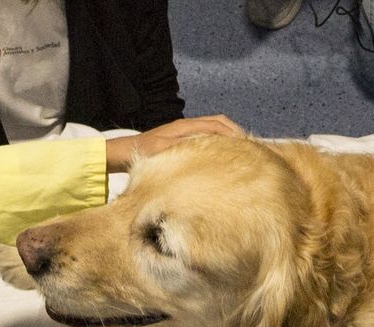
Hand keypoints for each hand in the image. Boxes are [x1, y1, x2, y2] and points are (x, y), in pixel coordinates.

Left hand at [103, 114, 244, 170]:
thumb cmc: (141, 153)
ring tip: (241, 151)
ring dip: (229, 136)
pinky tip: (223, 155)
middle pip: (220, 122)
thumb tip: (205, 148)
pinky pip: (207, 136)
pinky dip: (220, 141)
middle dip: (236, 132)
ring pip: (215, 128)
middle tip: (250, 148)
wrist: (123, 153)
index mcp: (186, 126)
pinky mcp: (183, 139)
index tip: (248, 145)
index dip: (234, 133)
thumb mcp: (162, 151)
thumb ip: (183, 148)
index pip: (217, 124)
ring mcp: (186, 131)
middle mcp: (188, 126)